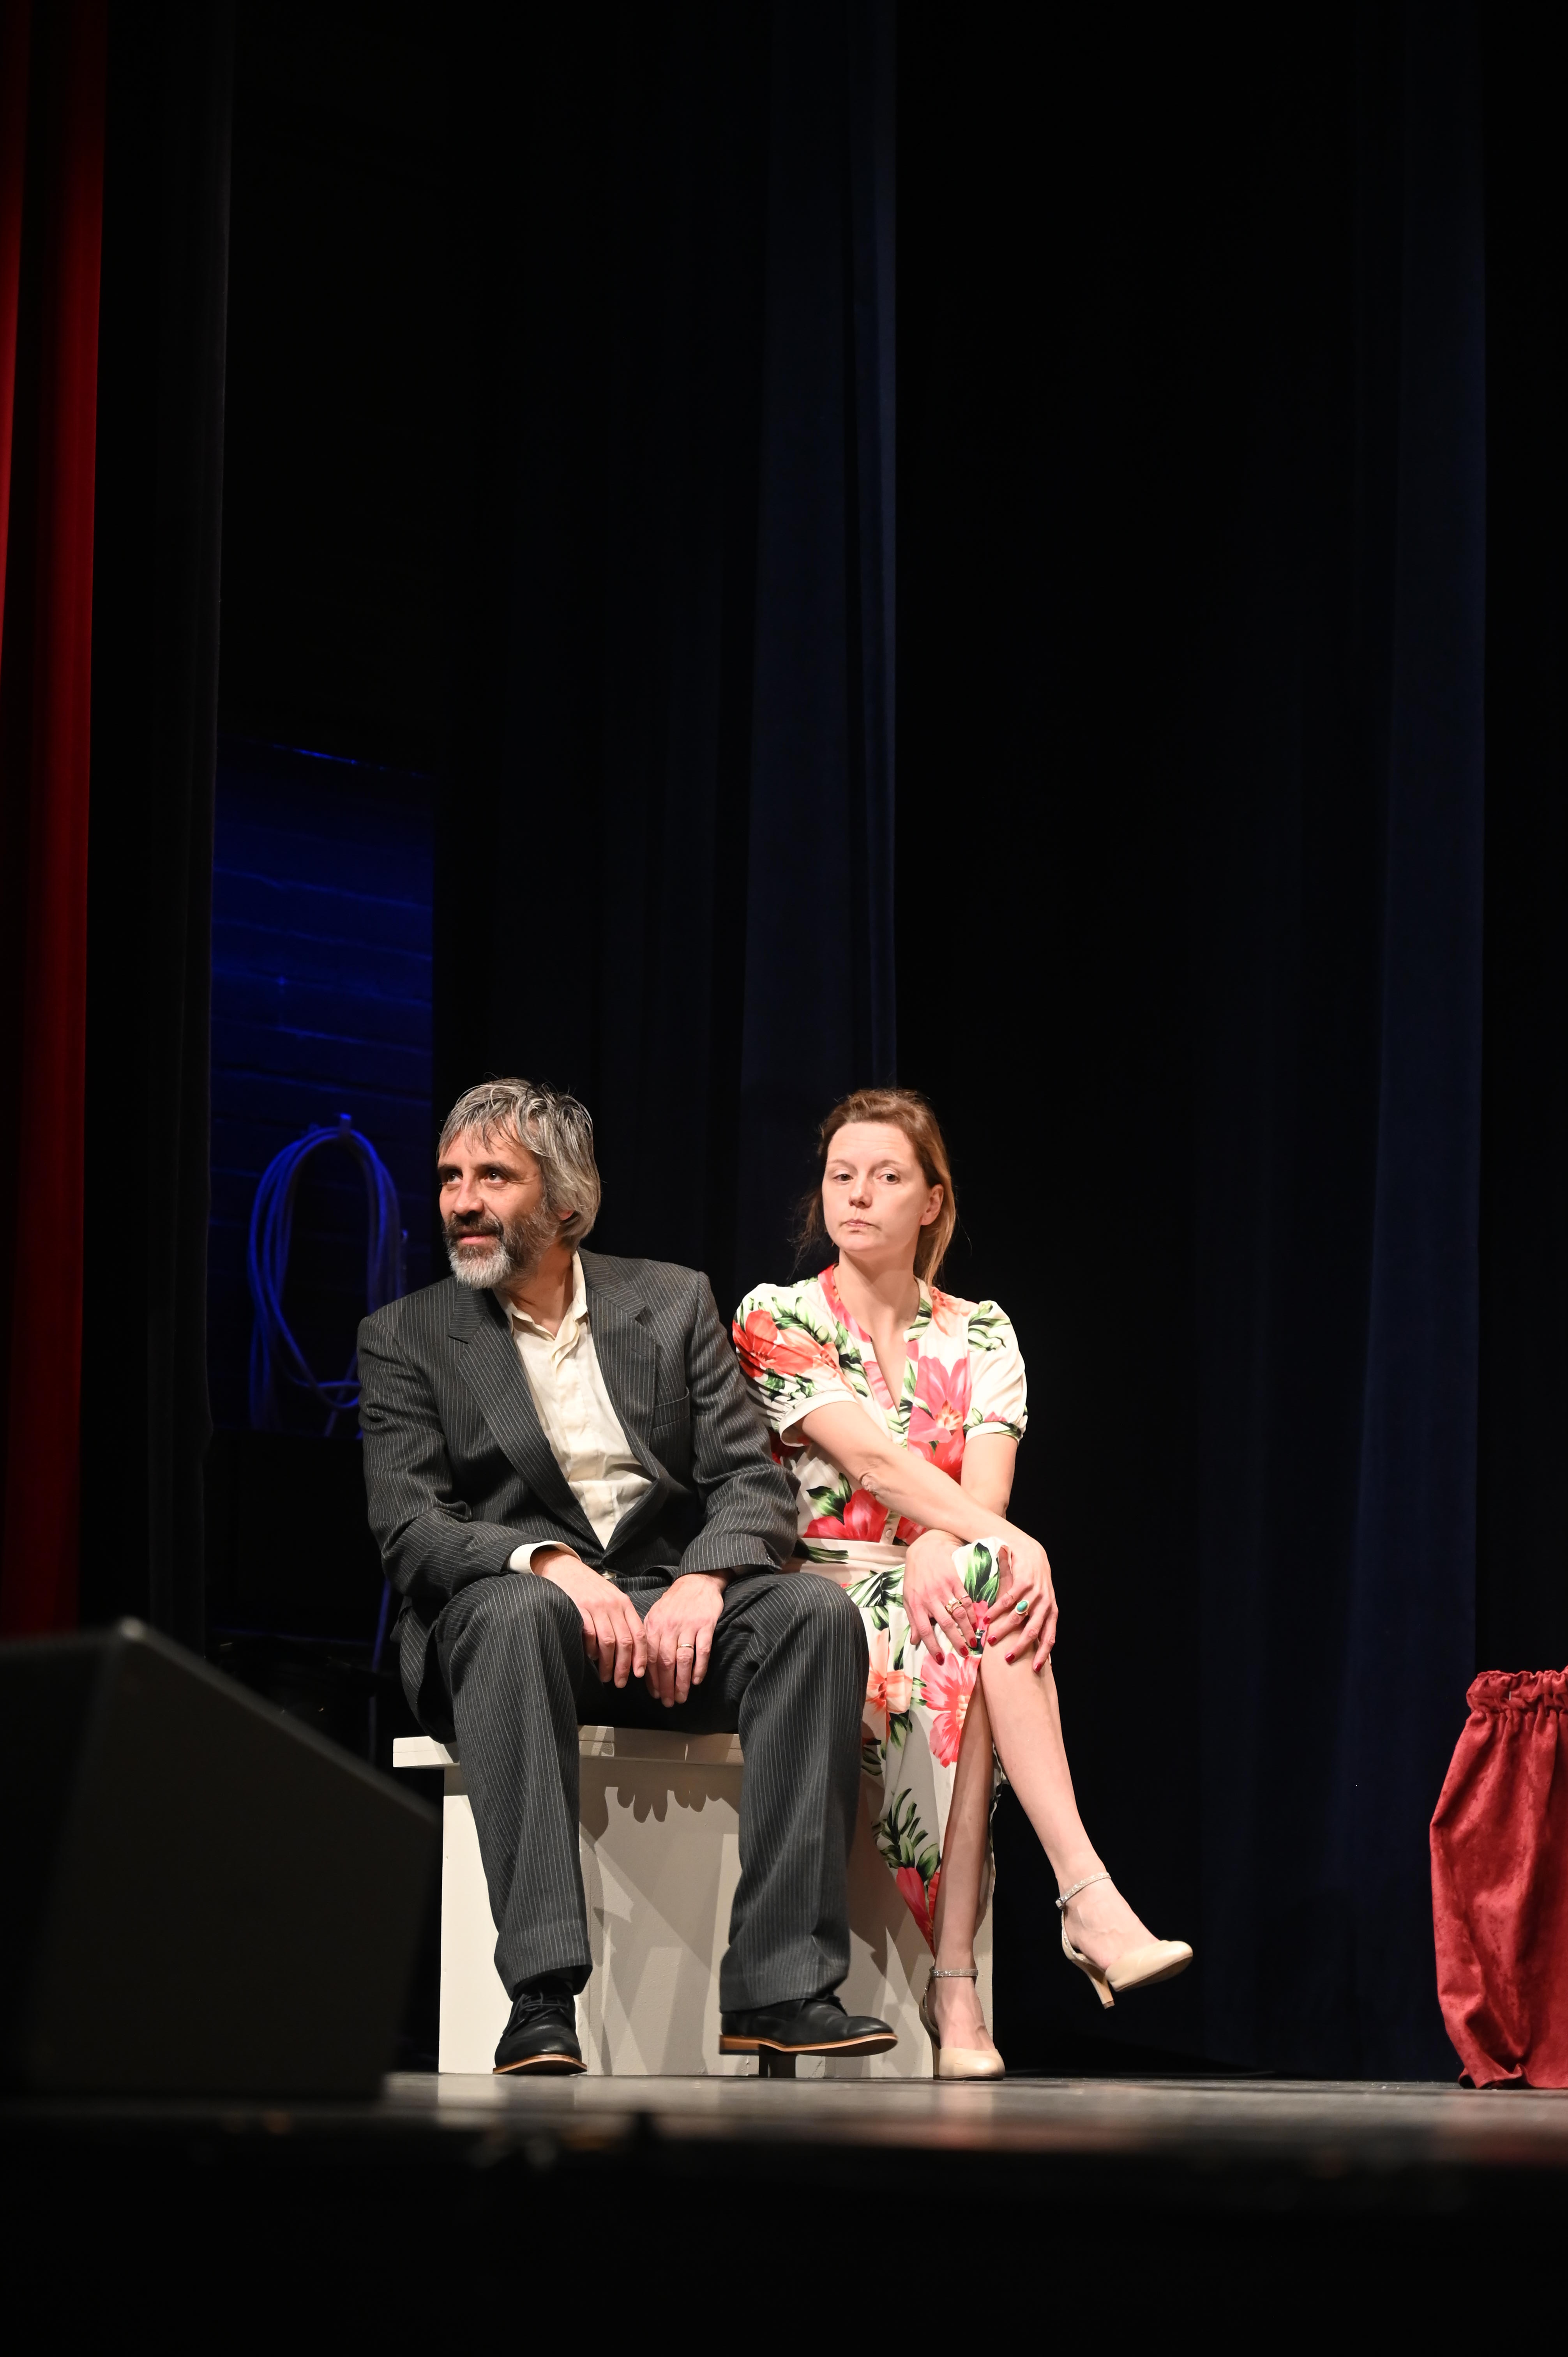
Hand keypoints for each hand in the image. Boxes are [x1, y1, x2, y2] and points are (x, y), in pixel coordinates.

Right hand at [534, 1550, 646, 1686]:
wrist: (564, 1567)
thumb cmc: (588, 1586)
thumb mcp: (610, 1597)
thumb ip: (620, 1618)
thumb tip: (628, 1650)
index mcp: (623, 1603)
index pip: (639, 1633)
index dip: (641, 1656)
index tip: (639, 1673)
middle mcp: (612, 1604)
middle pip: (625, 1641)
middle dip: (624, 1666)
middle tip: (620, 1682)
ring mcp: (595, 1606)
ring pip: (609, 1642)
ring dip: (608, 1664)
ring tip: (605, 1676)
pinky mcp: (578, 1608)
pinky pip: (589, 1635)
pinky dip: (591, 1650)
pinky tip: (590, 1658)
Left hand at [641, 1573, 726, 1706]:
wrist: (697, 1581)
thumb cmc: (674, 1602)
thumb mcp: (655, 1615)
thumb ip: (650, 1638)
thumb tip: (644, 1666)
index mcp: (653, 1626)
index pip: (650, 1658)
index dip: (652, 1679)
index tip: (655, 1694)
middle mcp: (668, 1627)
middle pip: (665, 1662)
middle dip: (666, 1686)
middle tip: (668, 1702)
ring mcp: (688, 1626)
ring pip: (683, 1660)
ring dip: (681, 1682)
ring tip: (681, 1697)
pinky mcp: (705, 1625)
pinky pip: (702, 1651)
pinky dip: (699, 1668)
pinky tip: (696, 1681)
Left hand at [901, 1529, 977, 1658]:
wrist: (925, 1549)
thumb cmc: (915, 1577)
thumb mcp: (908, 1598)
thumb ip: (913, 1620)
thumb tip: (915, 1641)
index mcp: (916, 1604)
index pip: (924, 1629)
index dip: (932, 1646)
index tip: (940, 1659)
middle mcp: (929, 1597)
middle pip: (945, 1623)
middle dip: (956, 1640)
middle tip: (964, 1653)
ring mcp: (943, 1588)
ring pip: (958, 1612)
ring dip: (967, 1628)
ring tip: (973, 1641)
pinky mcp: (954, 1579)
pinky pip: (965, 1599)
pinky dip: (972, 1612)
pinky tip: (976, 1622)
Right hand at [987, 1532, 1057, 1670]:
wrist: (1033, 1553)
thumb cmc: (1035, 1584)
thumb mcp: (1041, 1604)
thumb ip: (1038, 1623)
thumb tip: (1039, 1648)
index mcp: (1051, 1612)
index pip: (1050, 1637)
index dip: (1043, 1654)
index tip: (1034, 1669)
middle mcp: (1045, 1603)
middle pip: (1033, 1630)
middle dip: (1020, 1647)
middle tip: (1007, 1659)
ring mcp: (1035, 1592)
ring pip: (1018, 1617)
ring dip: (1004, 1630)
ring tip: (991, 1640)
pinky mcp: (1023, 1581)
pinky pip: (1008, 1600)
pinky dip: (997, 1610)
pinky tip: (987, 1618)